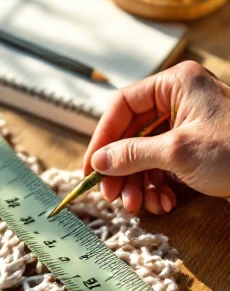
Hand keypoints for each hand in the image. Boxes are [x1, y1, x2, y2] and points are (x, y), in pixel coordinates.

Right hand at [83, 60, 229, 213]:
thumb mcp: (178, 152)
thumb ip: (132, 154)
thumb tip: (98, 162)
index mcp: (176, 84)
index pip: (123, 105)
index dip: (103, 138)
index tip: (91, 168)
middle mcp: (181, 99)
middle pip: (133, 132)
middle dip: (122, 168)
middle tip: (113, 196)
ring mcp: (190, 124)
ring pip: (147, 152)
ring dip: (140, 182)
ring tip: (141, 206)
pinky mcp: (198, 148)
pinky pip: (165, 164)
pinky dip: (159, 186)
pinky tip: (163, 204)